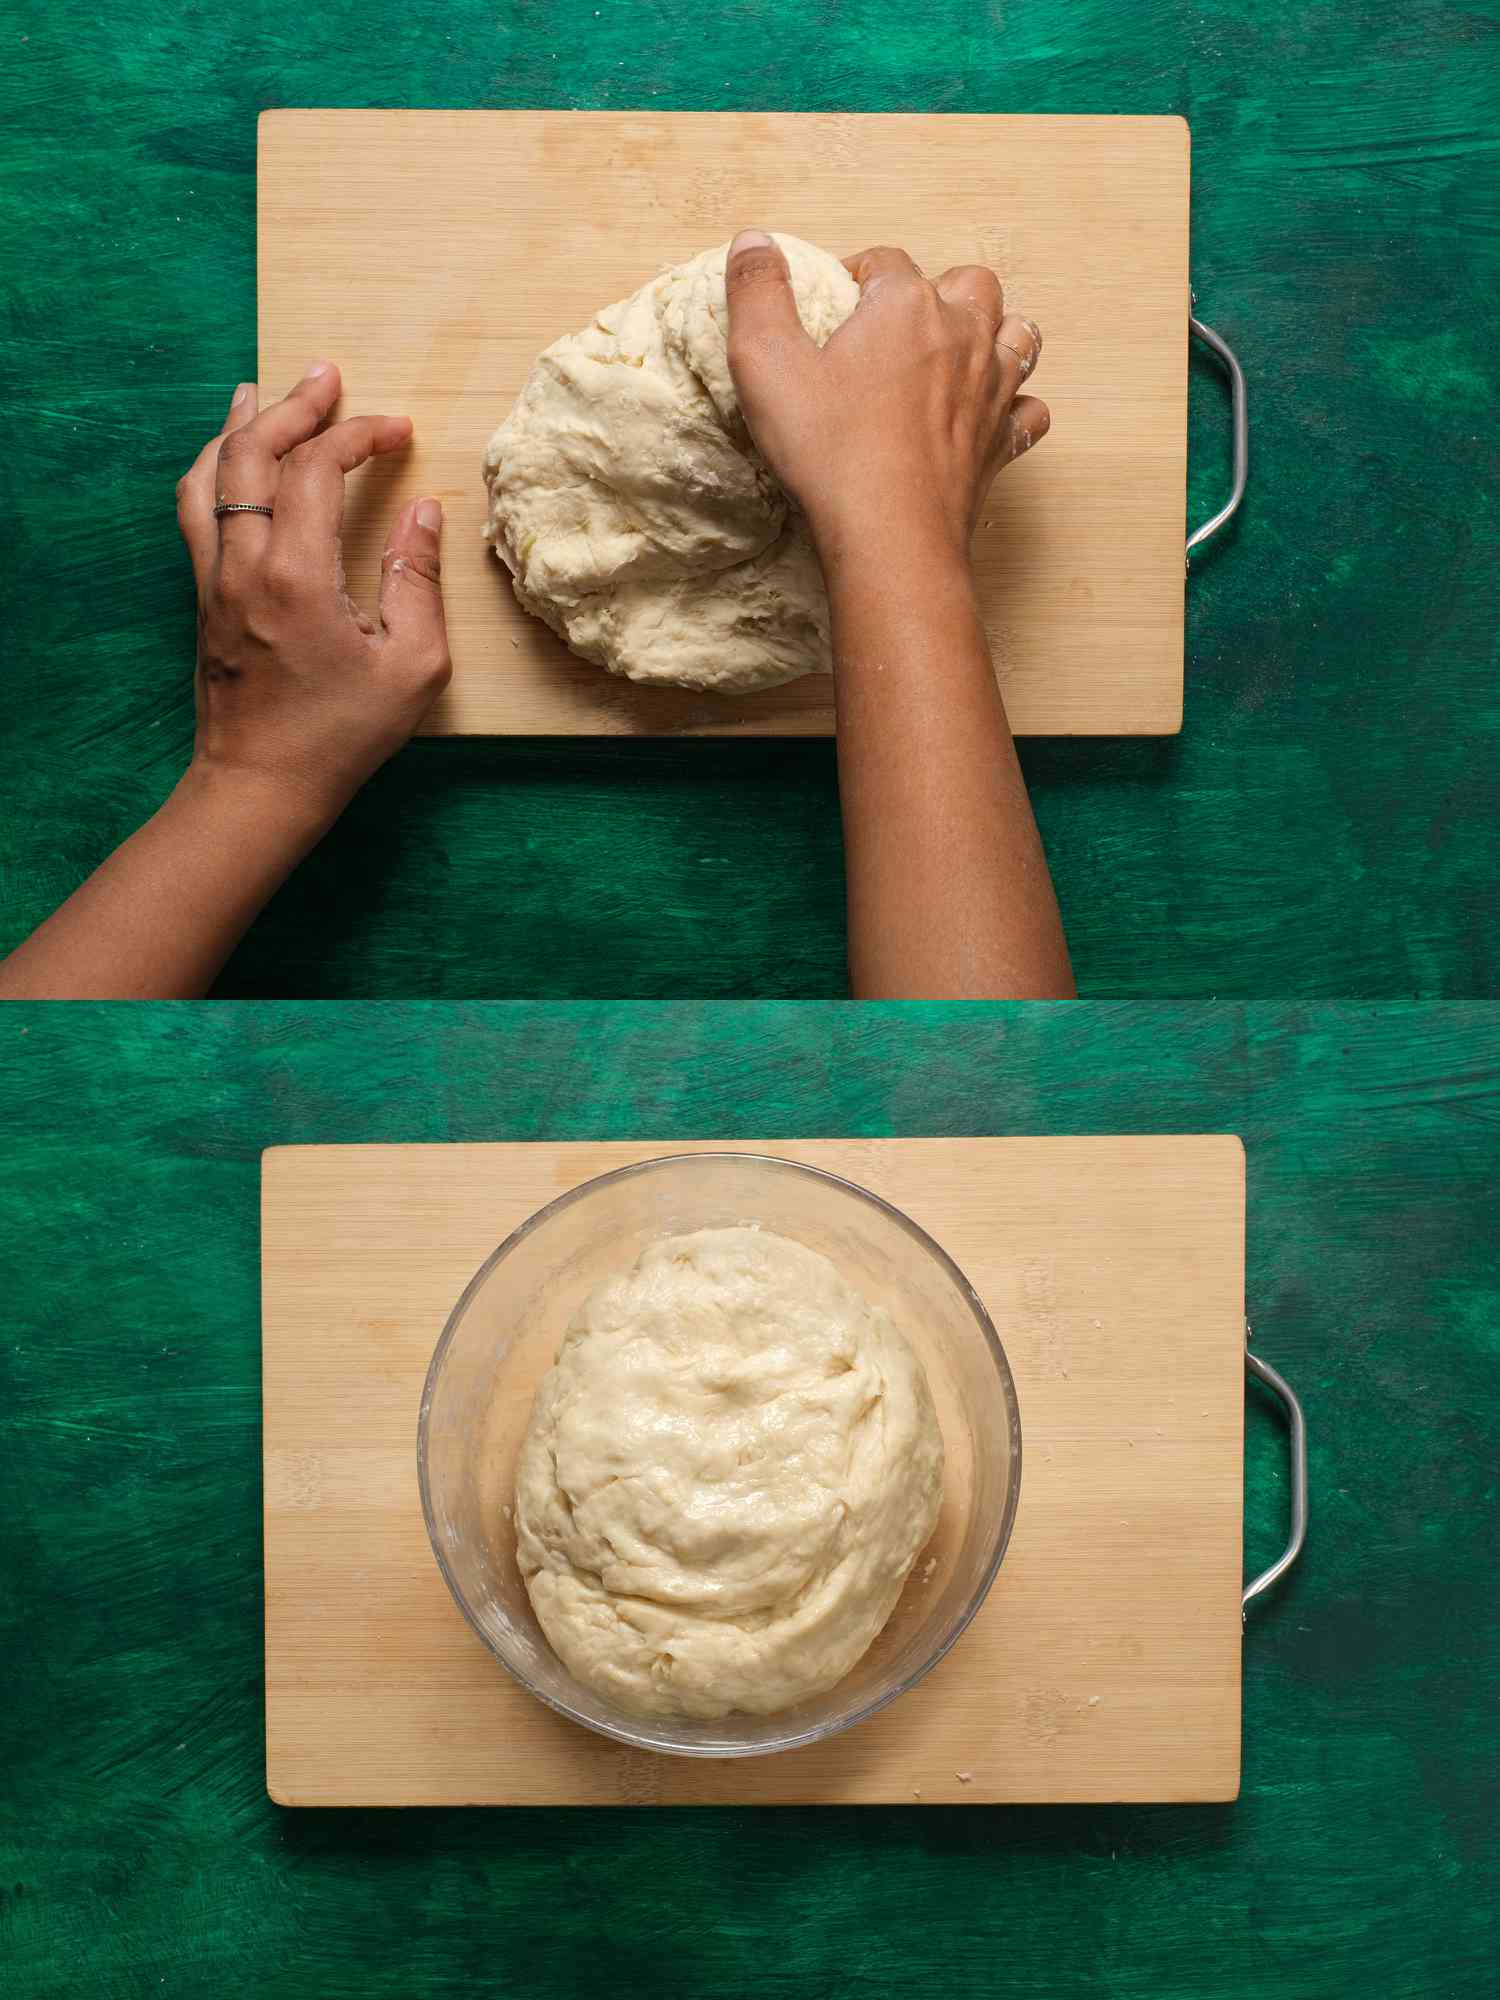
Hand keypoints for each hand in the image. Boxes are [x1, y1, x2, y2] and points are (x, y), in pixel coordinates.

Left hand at [175, 362, 450, 826]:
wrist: (261, 786)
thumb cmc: (342, 736)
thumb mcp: (411, 667)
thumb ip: (418, 582)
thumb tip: (423, 515)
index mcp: (298, 576)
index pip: (315, 469)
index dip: (357, 435)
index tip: (397, 431)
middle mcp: (244, 565)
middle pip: (253, 453)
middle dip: (294, 406)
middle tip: (327, 376)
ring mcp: (214, 579)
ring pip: (210, 475)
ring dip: (239, 426)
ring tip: (263, 393)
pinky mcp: (204, 597)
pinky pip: (196, 510)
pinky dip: (215, 468)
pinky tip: (232, 460)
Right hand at [725, 232, 1048, 562]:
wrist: (889, 536)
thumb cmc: (829, 452)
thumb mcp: (765, 364)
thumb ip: (757, 293)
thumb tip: (754, 242)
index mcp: (906, 305)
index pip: (885, 262)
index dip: (856, 276)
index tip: (832, 305)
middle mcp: (962, 334)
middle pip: (967, 283)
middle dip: (938, 291)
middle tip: (899, 324)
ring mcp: (990, 389)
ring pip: (1016, 334)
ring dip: (994, 332)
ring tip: (959, 351)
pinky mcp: (1001, 443)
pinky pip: (1029, 411)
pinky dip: (1016, 406)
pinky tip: (990, 416)